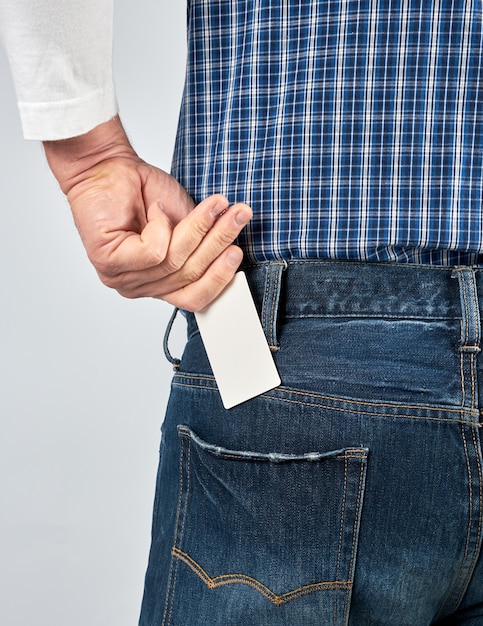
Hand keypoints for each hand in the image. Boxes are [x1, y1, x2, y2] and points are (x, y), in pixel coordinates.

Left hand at [43, 116, 251, 310]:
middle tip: (238, 218)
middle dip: (219, 244)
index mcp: (159, 284)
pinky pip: (153, 252)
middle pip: (190, 278)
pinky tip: (156, 209)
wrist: (108, 166)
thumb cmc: (144, 194)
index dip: (219, 279)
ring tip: (216, 204)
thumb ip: (201, 247)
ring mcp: (122, 277)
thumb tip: (230, 258)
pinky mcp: (109, 261)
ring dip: (199, 228)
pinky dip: (161, 225)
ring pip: (174, 263)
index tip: (237, 252)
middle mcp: (140, 286)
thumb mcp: (185, 225)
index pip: (194, 298)